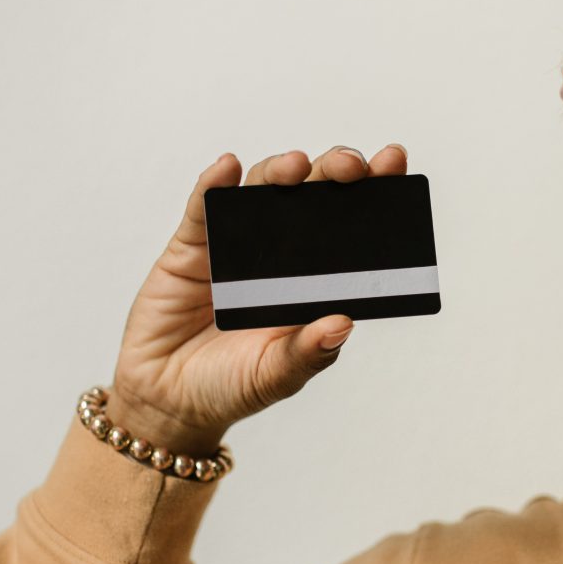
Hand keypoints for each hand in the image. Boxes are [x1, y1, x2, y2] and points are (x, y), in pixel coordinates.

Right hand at [108, 144, 410, 454]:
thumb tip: (343, 324)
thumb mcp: (276, 376)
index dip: (374, 191)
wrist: (168, 400)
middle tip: (349, 168)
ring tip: (294, 167)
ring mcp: (236, 244)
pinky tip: (227, 169)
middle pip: (313, 194)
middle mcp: (281, 253)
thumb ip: (308, 353)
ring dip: (279, 171)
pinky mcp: (191, 245)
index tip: (394, 163)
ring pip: (262, 190)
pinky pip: (203, 207)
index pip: (352, 226)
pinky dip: (214, 184)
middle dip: (334, 171)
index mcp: (315, 280)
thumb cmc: (230, 386)